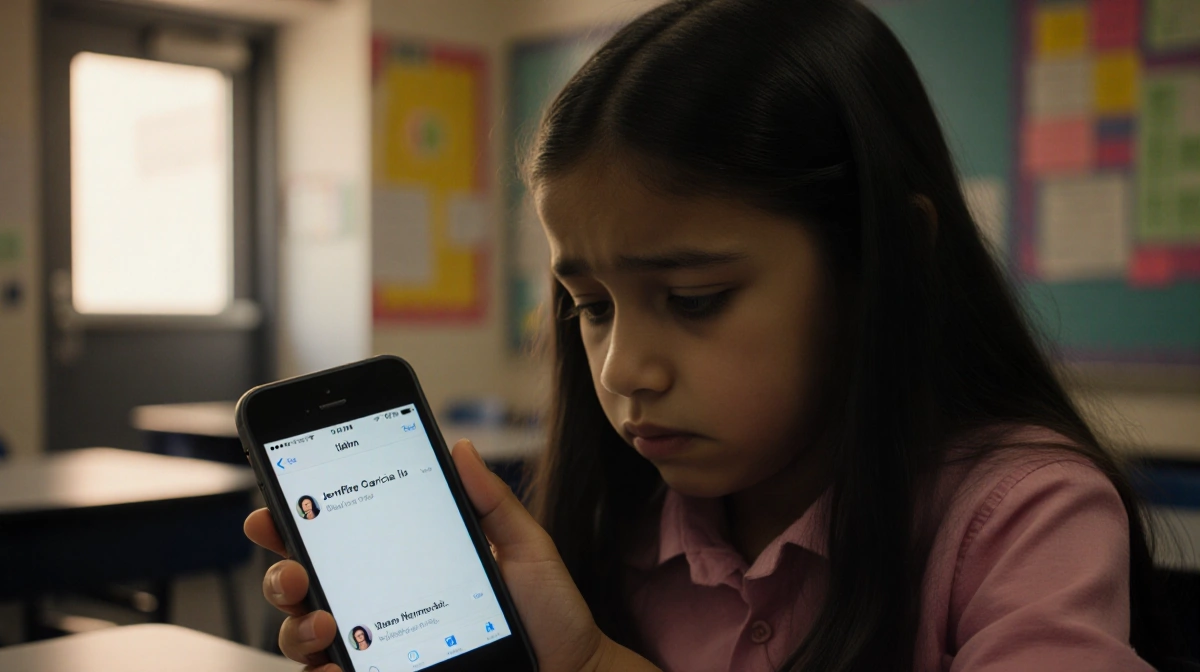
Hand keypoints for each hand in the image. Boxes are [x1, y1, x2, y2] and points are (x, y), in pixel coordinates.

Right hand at [243, 438, 658, 671]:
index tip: (273, 509)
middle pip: (305, 587)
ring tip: (323, 620)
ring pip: (306, 638)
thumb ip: (489, 500)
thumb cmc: (547, 613)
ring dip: (297, 627)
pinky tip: (332, 667)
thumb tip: (460, 448)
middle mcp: (381, 604)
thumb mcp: (524, 547)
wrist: (573, 670)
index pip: (337, 539)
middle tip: (296, 569)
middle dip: (281, 574)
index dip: (294, 523)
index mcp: (402, 562)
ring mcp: (380, 646)